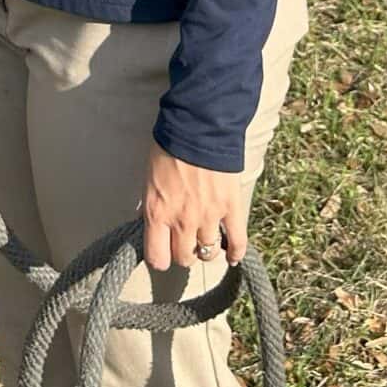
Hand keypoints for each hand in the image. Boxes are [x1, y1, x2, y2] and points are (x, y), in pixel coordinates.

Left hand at [141, 143, 247, 272]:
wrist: (197, 128)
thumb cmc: (168, 148)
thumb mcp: (149, 178)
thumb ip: (151, 204)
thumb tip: (150, 222)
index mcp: (158, 213)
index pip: (157, 258)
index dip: (160, 258)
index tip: (162, 252)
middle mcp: (182, 221)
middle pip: (184, 259)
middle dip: (183, 253)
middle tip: (185, 242)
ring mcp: (209, 217)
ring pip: (208, 253)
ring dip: (206, 249)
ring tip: (205, 242)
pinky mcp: (231, 208)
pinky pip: (237, 241)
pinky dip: (236, 252)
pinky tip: (233, 256)